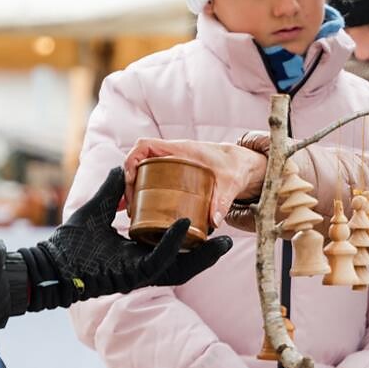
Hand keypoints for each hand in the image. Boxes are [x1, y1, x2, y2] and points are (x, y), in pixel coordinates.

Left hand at [27, 167, 231, 309]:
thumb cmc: (70, 241)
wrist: (51, 261)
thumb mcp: (98, 208)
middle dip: (207, 253)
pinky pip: (158, 261)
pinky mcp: (132, 276)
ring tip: (221, 239)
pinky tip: (186, 225)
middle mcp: (142, 266)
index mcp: (138, 254)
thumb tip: (125, 167)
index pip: (173, 250)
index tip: (211, 223)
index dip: (193, 240)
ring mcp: (139, 273)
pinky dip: (172, 243)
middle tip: (227, 239)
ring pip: (179, 267)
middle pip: (183, 262)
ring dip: (201, 254)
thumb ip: (113, 189)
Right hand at [124, 139, 267, 228]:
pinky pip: (150, 181)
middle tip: (128, 207)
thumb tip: (213, 221)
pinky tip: (133, 211)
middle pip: (138, 163)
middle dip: (128, 183)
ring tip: (126, 212)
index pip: (145, 146)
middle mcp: (171, 156)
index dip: (132, 160)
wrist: (241, 164)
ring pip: (141, 173)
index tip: (130, 180)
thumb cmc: (234, 167)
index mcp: (180, 150)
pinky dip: (139, 194)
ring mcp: (170, 166)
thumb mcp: (230, 183)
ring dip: (131, 190)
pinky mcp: (172, 176)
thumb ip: (223, 200)